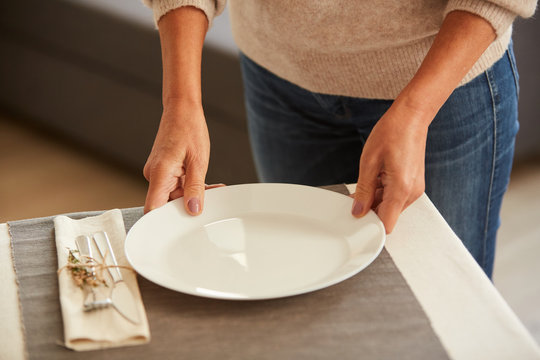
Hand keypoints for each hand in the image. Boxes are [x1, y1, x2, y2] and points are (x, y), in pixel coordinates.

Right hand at [143, 100, 210, 214]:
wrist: (183, 109)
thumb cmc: (189, 129)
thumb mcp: (198, 162)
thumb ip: (195, 188)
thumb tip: (193, 210)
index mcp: (159, 174)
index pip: (152, 209)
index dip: (161, 224)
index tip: (176, 232)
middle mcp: (154, 175)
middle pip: (166, 204)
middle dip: (187, 207)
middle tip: (209, 205)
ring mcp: (159, 173)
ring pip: (175, 195)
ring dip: (193, 195)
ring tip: (214, 189)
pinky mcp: (165, 170)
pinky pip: (177, 185)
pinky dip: (191, 187)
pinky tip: (207, 185)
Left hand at [351, 101, 428, 233]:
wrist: (411, 117)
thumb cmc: (392, 133)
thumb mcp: (369, 162)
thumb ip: (364, 191)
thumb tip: (358, 211)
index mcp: (401, 189)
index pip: (386, 224)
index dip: (370, 225)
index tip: (356, 219)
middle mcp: (412, 193)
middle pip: (388, 215)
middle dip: (370, 210)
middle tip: (355, 195)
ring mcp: (415, 188)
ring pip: (391, 206)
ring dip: (376, 199)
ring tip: (369, 178)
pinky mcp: (414, 183)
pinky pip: (396, 196)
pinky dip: (383, 192)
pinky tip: (376, 176)